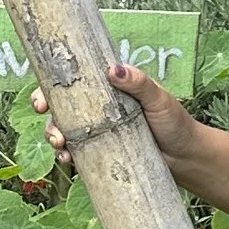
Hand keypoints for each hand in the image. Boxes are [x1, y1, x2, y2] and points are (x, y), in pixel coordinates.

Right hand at [34, 60, 200, 172]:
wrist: (186, 158)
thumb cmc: (175, 122)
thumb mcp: (158, 98)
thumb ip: (139, 83)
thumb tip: (113, 69)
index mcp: (110, 90)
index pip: (76, 82)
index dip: (52, 86)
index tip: (41, 97)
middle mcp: (98, 109)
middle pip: (62, 108)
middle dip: (48, 114)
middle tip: (47, 120)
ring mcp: (98, 132)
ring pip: (64, 131)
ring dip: (54, 136)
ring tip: (60, 144)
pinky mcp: (101, 154)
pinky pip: (76, 153)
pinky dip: (66, 155)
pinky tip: (66, 160)